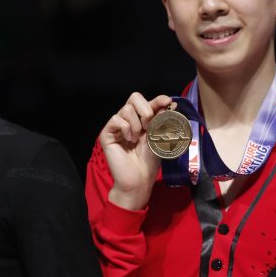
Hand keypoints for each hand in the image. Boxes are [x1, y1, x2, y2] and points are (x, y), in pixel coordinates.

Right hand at [99, 92, 173, 210]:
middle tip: (149, 126)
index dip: (157, 99)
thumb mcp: (159, 136)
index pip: (147, 102)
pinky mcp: (107, 134)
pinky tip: (128, 140)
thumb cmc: (149, 160)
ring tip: (136, 138)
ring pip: (126, 109)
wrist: (139, 178)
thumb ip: (162, 119)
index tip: (167, 102)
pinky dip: (125, 128)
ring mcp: (117, 126)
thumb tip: (169, 103)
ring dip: (136, 123)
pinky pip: (116, 119)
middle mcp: (128, 120)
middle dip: (146, 109)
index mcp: (141, 120)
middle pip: (134, 98)